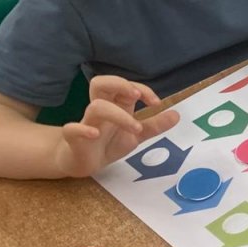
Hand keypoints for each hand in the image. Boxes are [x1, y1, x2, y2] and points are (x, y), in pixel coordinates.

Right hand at [53, 76, 178, 177]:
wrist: (83, 163)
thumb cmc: (108, 143)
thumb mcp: (136, 135)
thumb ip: (154, 125)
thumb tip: (176, 114)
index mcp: (115, 105)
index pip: (125, 86)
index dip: (141, 89)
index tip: (156, 103)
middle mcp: (100, 109)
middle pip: (101, 83)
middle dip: (120, 84)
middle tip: (136, 96)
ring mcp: (86, 122)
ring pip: (95, 107)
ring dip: (117, 114)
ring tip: (135, 128)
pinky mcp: (74, 139)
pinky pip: (71, 129)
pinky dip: (82, 129)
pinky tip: (96, 134)